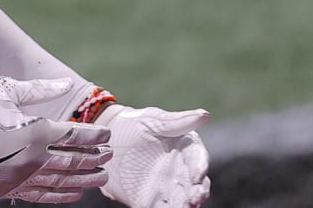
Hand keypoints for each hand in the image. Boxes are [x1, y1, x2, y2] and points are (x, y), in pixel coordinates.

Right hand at [0, 77, 111, 202]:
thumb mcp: (8, 89)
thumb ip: (41, 90)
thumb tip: (66, 84)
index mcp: (37, 130)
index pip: (75, 136)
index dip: (94, 136)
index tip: (106, 136)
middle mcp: (34, 158)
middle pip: (74, 161)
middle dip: (94, 158)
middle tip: (109, 156)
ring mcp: (22, 176)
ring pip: (63, 181)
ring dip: (85, 178)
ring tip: (100, 177)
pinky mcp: (8, 188)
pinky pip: (43, 195)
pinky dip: (62, 195)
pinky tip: (74, 192)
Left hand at [96, 105, 210, 206]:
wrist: (107, 138)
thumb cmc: (134, 123)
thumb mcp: (154, 120)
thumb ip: (178, 121)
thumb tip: (205, 114)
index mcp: (184, 150)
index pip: (198, 159)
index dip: (200, 167)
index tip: (198, 174)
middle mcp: (179, 172)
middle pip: (196, 186)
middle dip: (198, 193)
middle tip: (194, 199)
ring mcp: (166, 187)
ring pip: (182, 201)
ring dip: (184, 206)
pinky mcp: (149, 200)